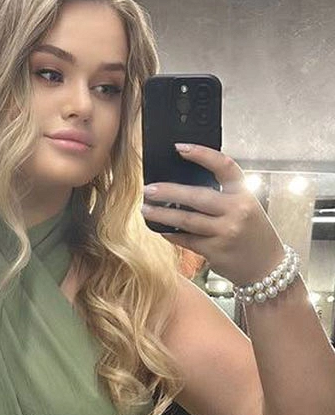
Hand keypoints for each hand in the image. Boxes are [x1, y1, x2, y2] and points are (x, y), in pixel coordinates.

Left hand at [141, 143, 285, 285]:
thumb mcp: (247, 208)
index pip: (224, 166)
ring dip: (162, 214)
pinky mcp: (216, 251)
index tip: (180, 148)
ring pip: (187, 220)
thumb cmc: (253, 233)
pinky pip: (187, 240)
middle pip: (197, 196)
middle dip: (168, 191)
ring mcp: (226, 232)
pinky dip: (172, 234)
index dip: (202, 154)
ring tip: (146, 210)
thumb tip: (184, 187)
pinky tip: (161, 229)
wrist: (267, 266)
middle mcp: (237, 211)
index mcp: (245, 194)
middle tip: (148, 189)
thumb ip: (224, 196)